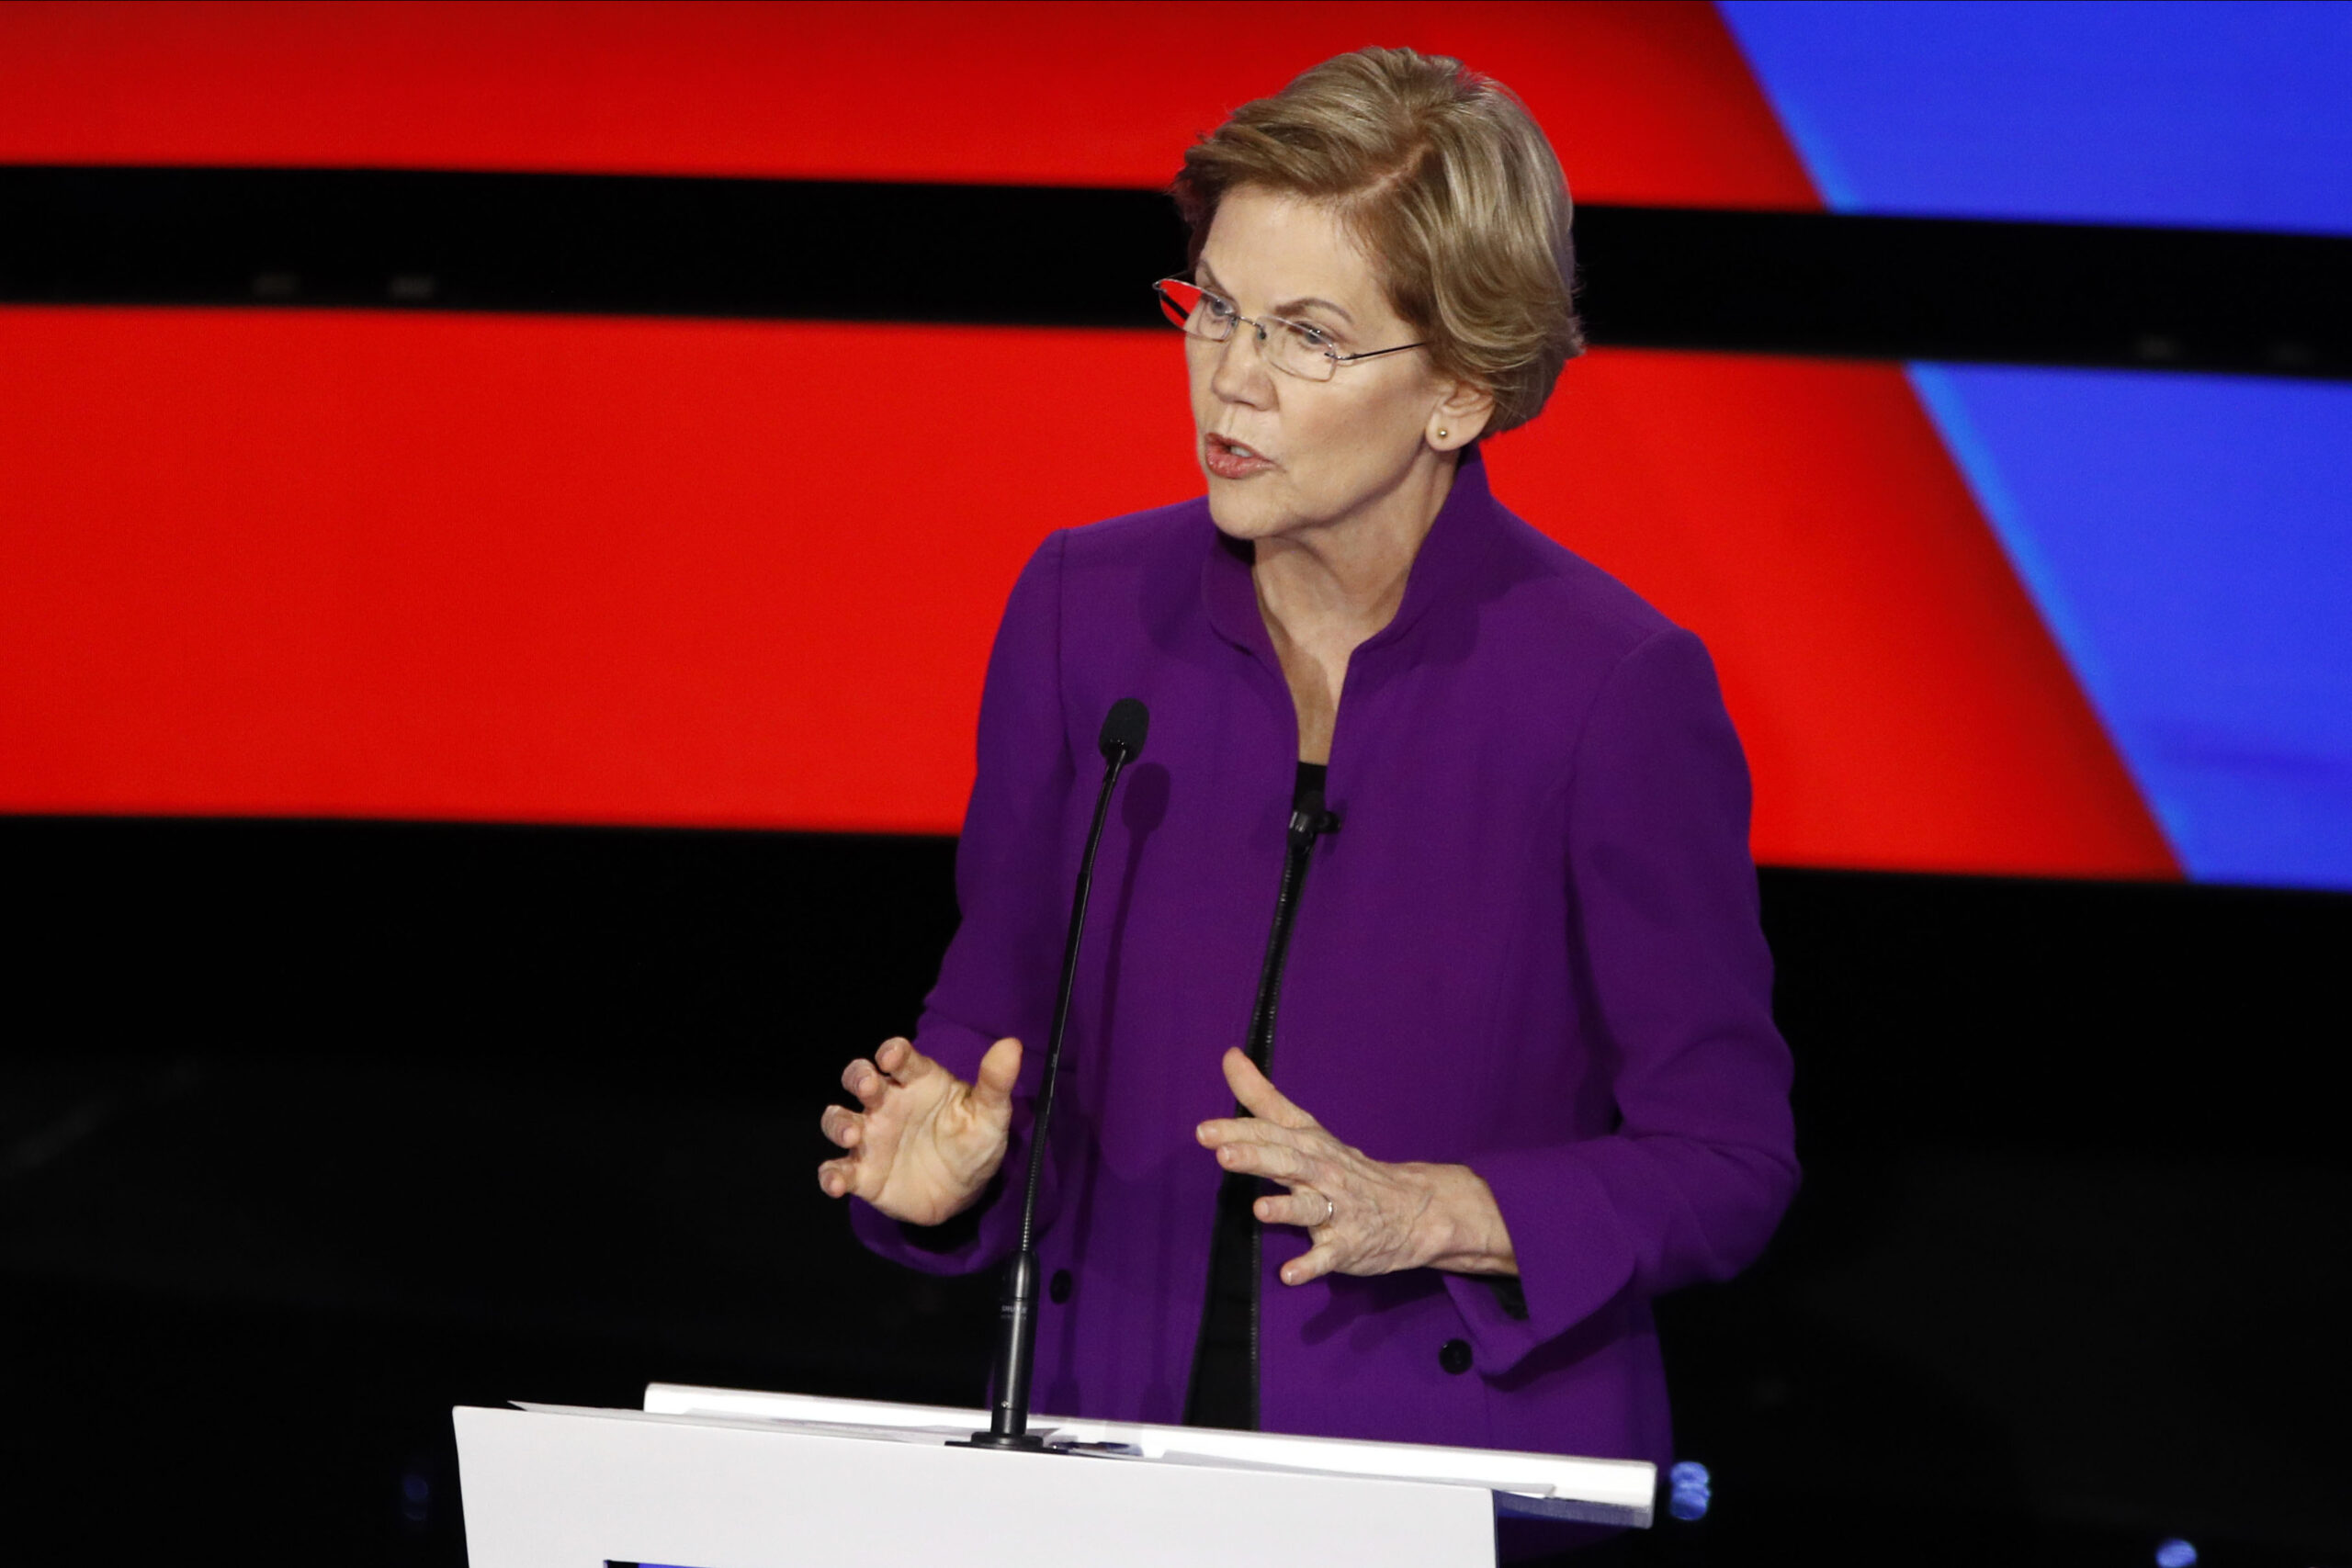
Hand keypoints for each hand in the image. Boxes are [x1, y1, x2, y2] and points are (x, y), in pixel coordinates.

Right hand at [818, 1036, 1021, 1226]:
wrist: (965, 1192)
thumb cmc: (973, 1142)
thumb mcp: (990, 1115)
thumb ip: (995, 1082)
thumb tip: (1011, 1045)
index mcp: (918, 1083)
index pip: (899, 1057)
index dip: (892, 1051)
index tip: (892, 1056)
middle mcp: (888, 1104)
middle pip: (860, 1078)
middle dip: (858, 1077)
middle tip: (870, 1087)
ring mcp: (872, 1138)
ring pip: (839, 1119)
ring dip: (838, 1122)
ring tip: (851, 1135)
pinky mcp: (863, 1173)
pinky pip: (838, 1170)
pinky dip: (830, 1175)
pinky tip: (835, 1183)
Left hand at [1195, 1048, 1517, 1286]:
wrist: (1411, 1209)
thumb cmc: (1344, 1168)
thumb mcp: (1305, 1129)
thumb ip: (1263, 1097)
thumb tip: (1229, 1056)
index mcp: (1308, 1145)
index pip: (1271, 1133)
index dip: (1237, 1131)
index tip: (1203, 1131)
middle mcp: (1322, 1174)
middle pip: (1288, 1163)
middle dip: (1257, 1158)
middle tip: (1223, 1154)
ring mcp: (1337, 1211)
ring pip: (1310, 1208)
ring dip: (1287, 1209)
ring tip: (1261, 1210)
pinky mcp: (1347, 1247)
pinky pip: (1327, 1257)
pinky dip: (1311, 1265)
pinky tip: (1289, 1274)